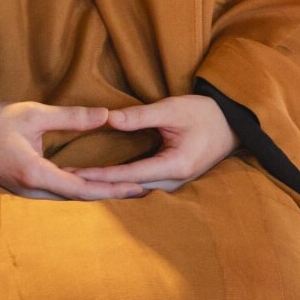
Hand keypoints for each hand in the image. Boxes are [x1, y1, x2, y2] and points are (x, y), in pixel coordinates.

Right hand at [0, 101, 145, 199]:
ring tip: (126, 188)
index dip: (113, 189)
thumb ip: (71, 118)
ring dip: (98, 193)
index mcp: (36, 174)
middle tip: (143, 190)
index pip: (83, 188)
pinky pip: (60, 191)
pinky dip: (82, 188)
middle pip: (81, 198)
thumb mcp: (32, 114)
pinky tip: (97, 183)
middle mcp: (34, 190)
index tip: (138, 187)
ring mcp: (28, 192)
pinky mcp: (26, 187)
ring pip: (71, 197)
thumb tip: (107, 116)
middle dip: (112, 194)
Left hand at [70, 95, 238, 191]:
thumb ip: (141, 116)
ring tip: (77, 186)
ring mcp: (172, 185)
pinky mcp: (170, 182)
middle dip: (97, 187)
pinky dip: (119, 184)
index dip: (100, 175)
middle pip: (127, 189)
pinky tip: (99, 182)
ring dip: (106, 189)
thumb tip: (109, 119)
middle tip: (66, 183)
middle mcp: (172, 182)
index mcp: (174, 166)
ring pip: (132, 191)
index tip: (74, 175)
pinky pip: (139, 186)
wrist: (233, 126)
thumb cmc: (206, 114)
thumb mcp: (173, 109)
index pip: (128, 174)